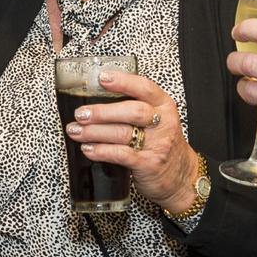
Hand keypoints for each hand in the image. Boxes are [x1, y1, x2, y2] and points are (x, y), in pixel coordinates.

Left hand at [65, 70, 201, 212]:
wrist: (181, 177)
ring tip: (75, 131)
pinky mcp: (148, 164)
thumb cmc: (162, 144)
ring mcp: (157, 144)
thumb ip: (134, 108)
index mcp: (164, 106)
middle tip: (81, 113)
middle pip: (133, 111)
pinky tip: (88, 149)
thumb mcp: (157, 120)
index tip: (102, 78)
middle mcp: (163, 123)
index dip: (123, 82)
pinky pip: (122, 155)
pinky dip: (102, 151)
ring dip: (95, 132)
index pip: (145, 88)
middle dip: (103, 112)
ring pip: (123, 133)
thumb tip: (95, 100)